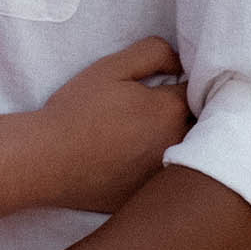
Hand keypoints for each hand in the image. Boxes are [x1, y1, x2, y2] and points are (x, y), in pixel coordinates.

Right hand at [38, 36, 188, 212]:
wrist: (48, 159)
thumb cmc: (77, 110)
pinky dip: (166, 167)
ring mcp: (167, 174)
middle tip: (163, 109)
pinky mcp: (153, 195)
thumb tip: (182, 62)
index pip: (199, 91)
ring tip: (153, 133)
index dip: (187, 83)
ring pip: (192, 153)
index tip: (171, 83)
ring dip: (184, 141)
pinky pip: (172, 178)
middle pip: (202, 125)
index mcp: (170, 110)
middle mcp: (178, 144)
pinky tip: (140, 160)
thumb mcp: (111, 68)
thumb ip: (154, 53)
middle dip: (193, 113)